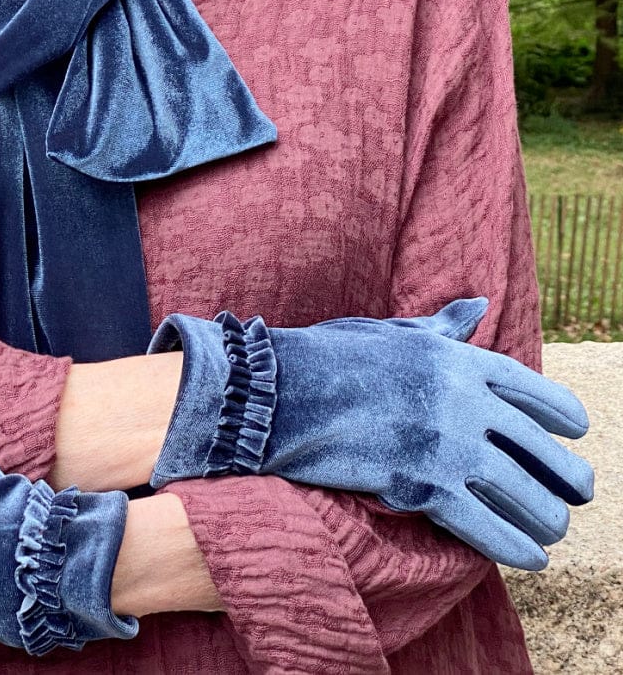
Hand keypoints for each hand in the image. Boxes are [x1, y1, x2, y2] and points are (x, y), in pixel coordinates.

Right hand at [147, 298, 594, 570]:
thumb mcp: (394, 332)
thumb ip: (443, 327)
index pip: (532, 389)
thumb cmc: (332, 357)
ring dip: (546, 517)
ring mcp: (446, 444)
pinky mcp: (423, 485)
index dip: (563, 415)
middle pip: (537, 447)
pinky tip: (530, 557)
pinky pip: (485, 526)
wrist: (282, 392)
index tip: (578, 430)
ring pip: (522, 492)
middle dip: (567, 476)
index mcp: (457, 358)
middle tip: (581, 492)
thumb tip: (479, 305)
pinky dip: (514, 546)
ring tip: (554, 528)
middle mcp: (463, 400)